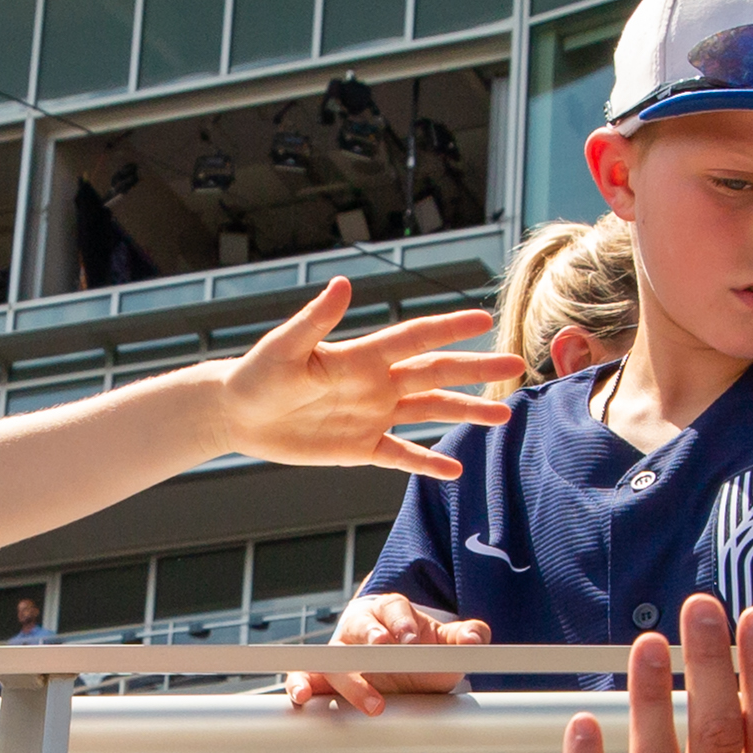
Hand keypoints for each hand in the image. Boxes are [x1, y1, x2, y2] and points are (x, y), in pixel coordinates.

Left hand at [202, 280, 524, 481]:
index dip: (448, 328)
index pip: (414, 338)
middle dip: (475, 369)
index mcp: (362, 356)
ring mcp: (372, 416)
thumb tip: (342, 285)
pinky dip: (427, 462)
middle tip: (515, 364)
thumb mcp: (284, 348)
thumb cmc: (256, 374)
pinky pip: (402, 455)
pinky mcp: (360, 448)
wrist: (237, 413)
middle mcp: (376, 383)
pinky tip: (455, 467)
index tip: (484, 318)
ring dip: (465, 412)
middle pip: (435, 374)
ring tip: (502, 414)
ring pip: (429, 412)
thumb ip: (315, 321)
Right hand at [295, 587, 488, 718]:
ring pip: (334, 657)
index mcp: (389, 612)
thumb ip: (463, 638)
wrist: (395, 671)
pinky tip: (302, 699)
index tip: (412, 639)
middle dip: (372, 638)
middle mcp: (359, 629)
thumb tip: (478, 638)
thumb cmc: (418, 652)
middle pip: (360, 627)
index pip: (394, 608)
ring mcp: (338, 653)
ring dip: (349, 677)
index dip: (402, 622)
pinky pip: (304, 677)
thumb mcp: (443, 644)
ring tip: (372, 702)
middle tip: (384, 650)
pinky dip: (300, 686)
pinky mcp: (321, 676)